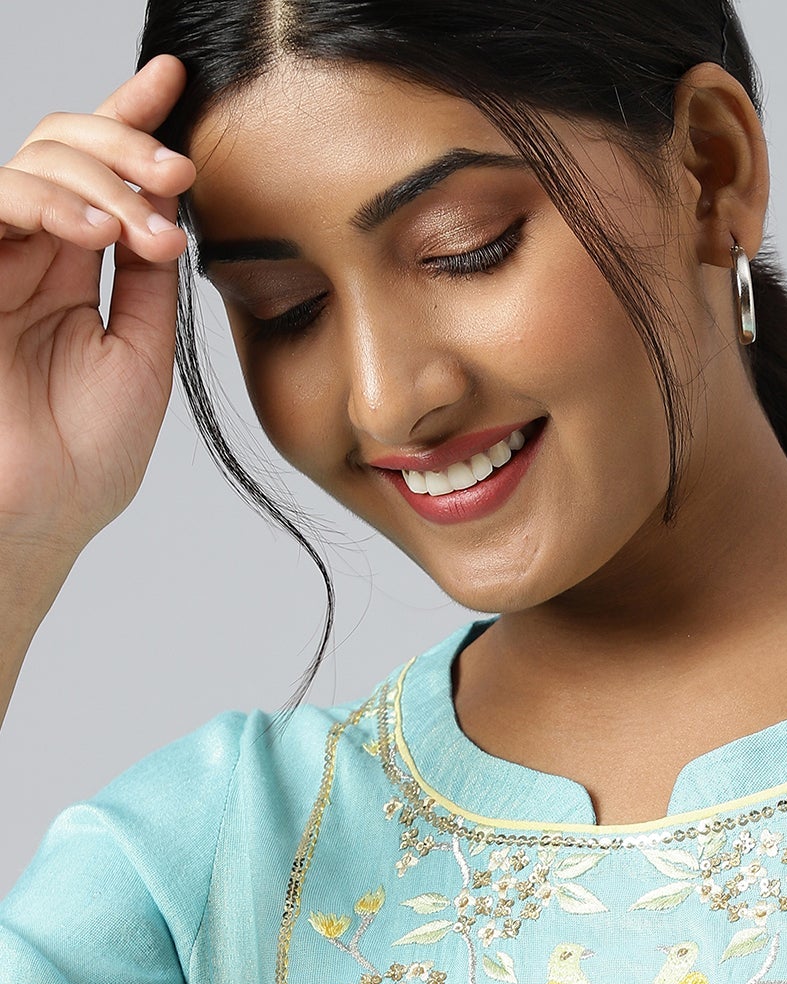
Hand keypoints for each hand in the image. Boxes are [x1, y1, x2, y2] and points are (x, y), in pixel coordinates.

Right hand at [0, 53, 194, 559]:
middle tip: (177, 174)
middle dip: (127, 146)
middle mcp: (31, 254)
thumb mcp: (141, 354)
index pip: (101, 177)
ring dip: (98, 177)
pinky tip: (98, 231)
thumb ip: (147, 278)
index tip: (176, 84)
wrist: (38, 517)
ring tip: (143, 224)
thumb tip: (170, 210)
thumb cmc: (83, 457)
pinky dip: (50, 201)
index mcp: (73, 271)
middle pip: (67, 149)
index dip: (131, 121)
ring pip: (34, 162)